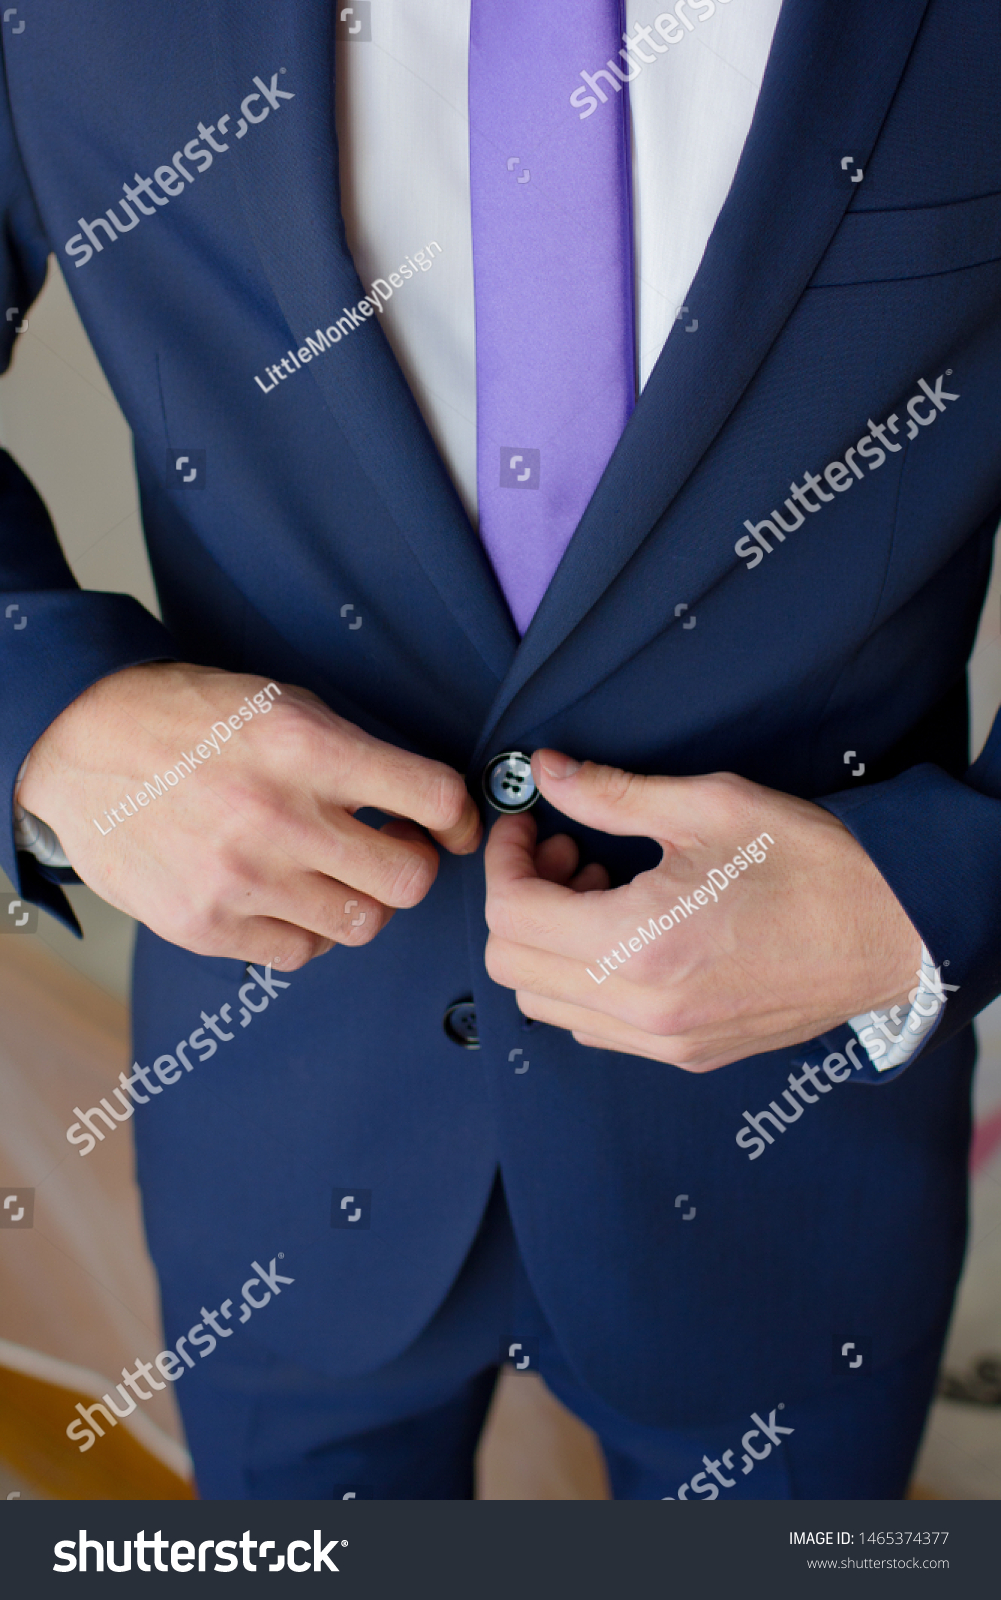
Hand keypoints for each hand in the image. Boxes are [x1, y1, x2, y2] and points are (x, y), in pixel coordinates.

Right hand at [17, 662, 480, 968]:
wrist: (80, 751)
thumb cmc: (188, 720)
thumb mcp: (280, 703)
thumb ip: (353, 752)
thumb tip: (424, 801)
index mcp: (305, 748)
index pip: (432, 798)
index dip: (460, 817)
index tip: (454, 825)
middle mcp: (279, 818)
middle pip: (410, 879)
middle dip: (415, 864)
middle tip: (394, 848)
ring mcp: (241, 880)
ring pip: (363, 925)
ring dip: (366, 902)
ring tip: (340, 874)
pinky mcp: (207, 926)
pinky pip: (302, 953)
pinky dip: (311, 932)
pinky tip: (291, 898)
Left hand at [484, 752, 922, 1070]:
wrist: (893, 932)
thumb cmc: (813, 866)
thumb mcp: (709, 807)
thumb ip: (612, 794)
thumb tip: (547, 772)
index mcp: (640, 947)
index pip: (511, 916)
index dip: (505, 860)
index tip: (528, 824)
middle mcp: (643, 1010)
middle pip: (512, 966)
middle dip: (520, 899)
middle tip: (565, 852)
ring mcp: (663, 1042)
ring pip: (544, 1002)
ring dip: (548, 941)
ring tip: (599, 888)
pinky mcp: (684, 1054)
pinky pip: (592, 1024)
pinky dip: (582, 976)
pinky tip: (626, 930)